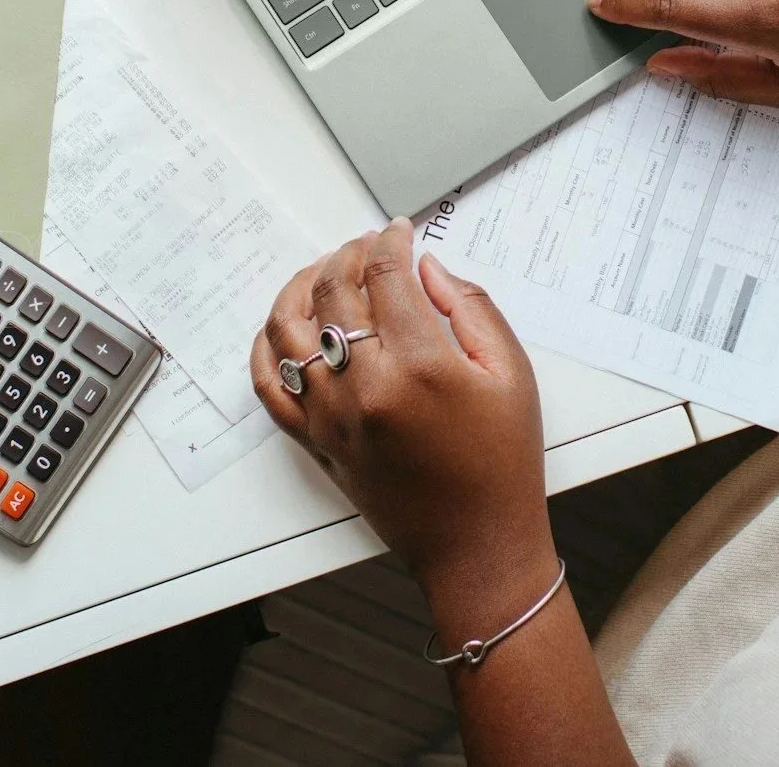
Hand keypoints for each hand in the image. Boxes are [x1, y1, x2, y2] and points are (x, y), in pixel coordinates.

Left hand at [251, 218, 556, 612]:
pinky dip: (266, 348)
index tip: (399, 232)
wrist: (478, 547)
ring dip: (301, 287)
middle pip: (333, 292)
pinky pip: (268, 386)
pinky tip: (285, 326)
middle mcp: (364, 388)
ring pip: (287, 330)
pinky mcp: (315, 442)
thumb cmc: (503, 464)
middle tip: (368, 246)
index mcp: (420, 366)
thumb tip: (427, 268)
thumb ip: (470, 308)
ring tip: (324, 273)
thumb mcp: (511, 374)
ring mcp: (331, 417)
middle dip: (349, 254)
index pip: (385, 275)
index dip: (390, 242)